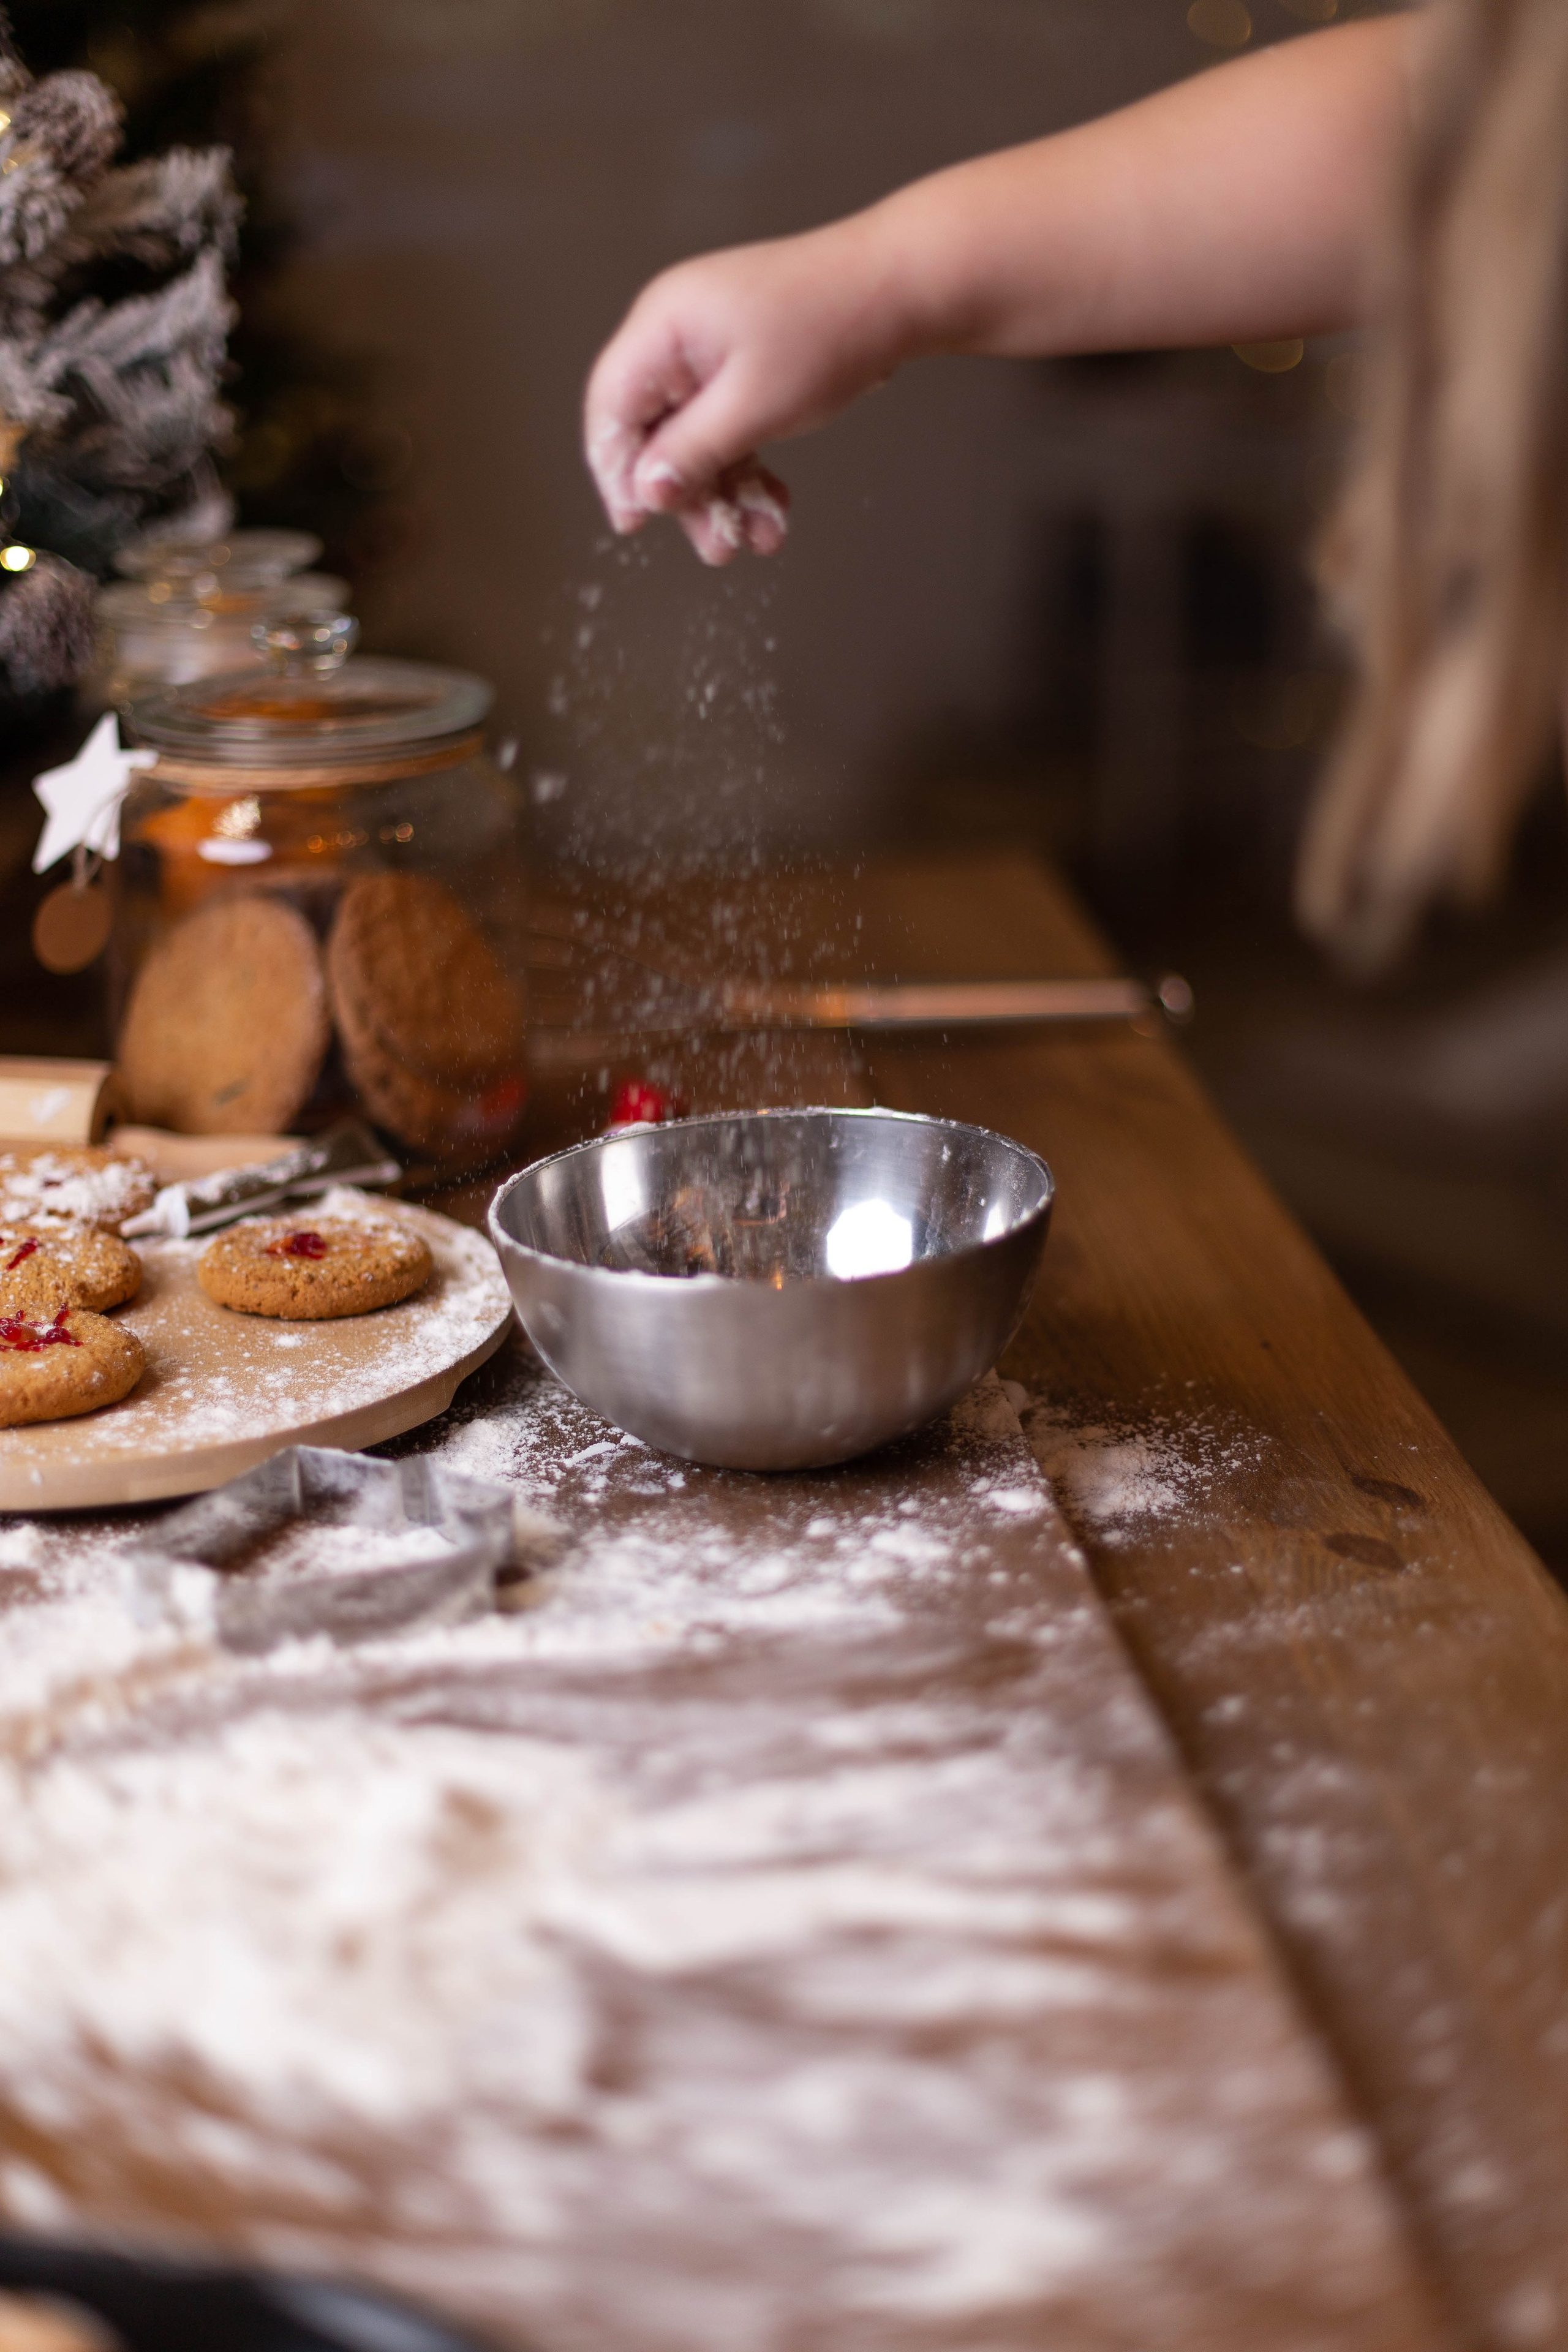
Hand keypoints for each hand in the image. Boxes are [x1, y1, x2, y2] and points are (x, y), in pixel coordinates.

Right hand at [584, 218, 904, 564]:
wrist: (899, 290)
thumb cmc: (830, 329)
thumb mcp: (753, 406)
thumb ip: (692, 452)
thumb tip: (647, 491)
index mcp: (664, 326)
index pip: (612, 407)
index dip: (616, 470)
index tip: (634, 522)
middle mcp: (677, 335)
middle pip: (654, 431)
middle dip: (688, 494)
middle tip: (717, 546)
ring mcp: (710, 351)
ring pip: (696, 439)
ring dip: (725, 492)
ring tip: (758, 538)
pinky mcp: (741, 367)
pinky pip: (727, 428)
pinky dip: (748, 469)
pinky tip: (772, 505)